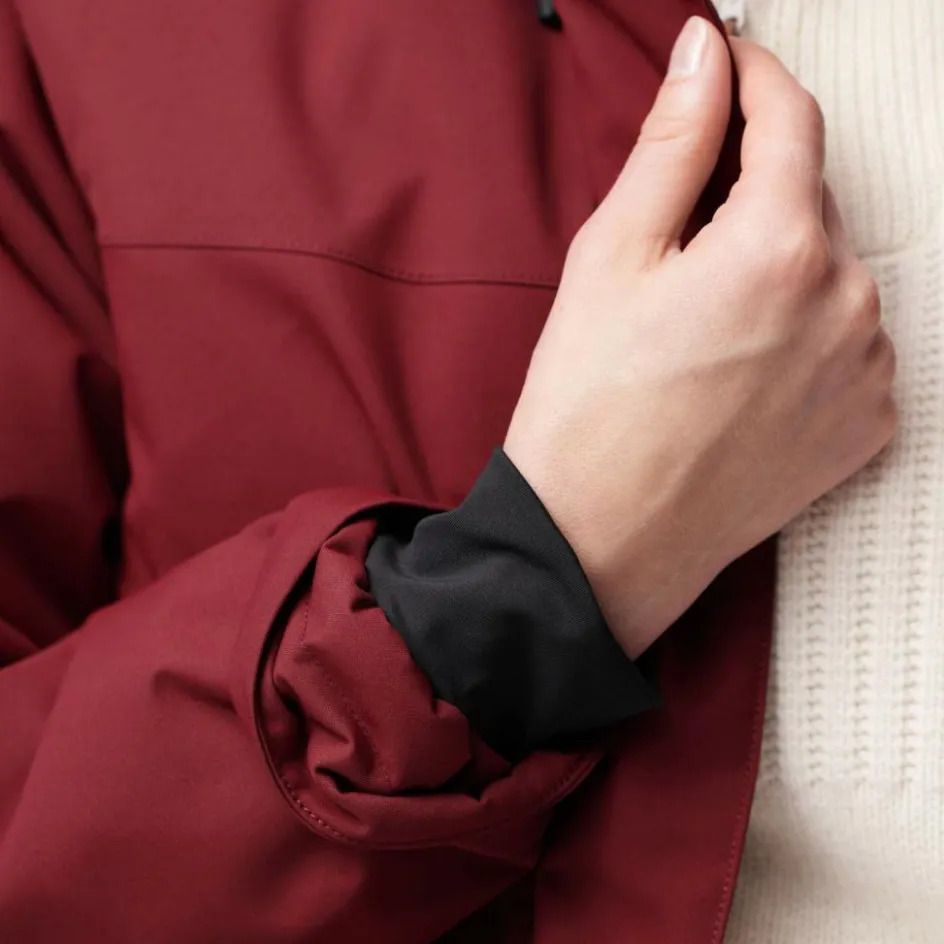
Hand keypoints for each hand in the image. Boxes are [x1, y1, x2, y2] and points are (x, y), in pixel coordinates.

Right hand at [503, 18, 896, 657]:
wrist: (601, 543)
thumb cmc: (589, 409)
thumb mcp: (610, 259)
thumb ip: (672, 144)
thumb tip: (701, 60)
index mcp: (776, 246)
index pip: (790, 118)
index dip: (754, 78)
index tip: (729, 65)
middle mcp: (845, 301)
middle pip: (809, 200)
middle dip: (752, 195)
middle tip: (678, 241)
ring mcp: (864, 370)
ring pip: (830, 273)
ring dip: (777, 270)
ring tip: (702, 327)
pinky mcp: (865, 426)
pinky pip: (848, 342)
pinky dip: (804, 333)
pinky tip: (742, 369)